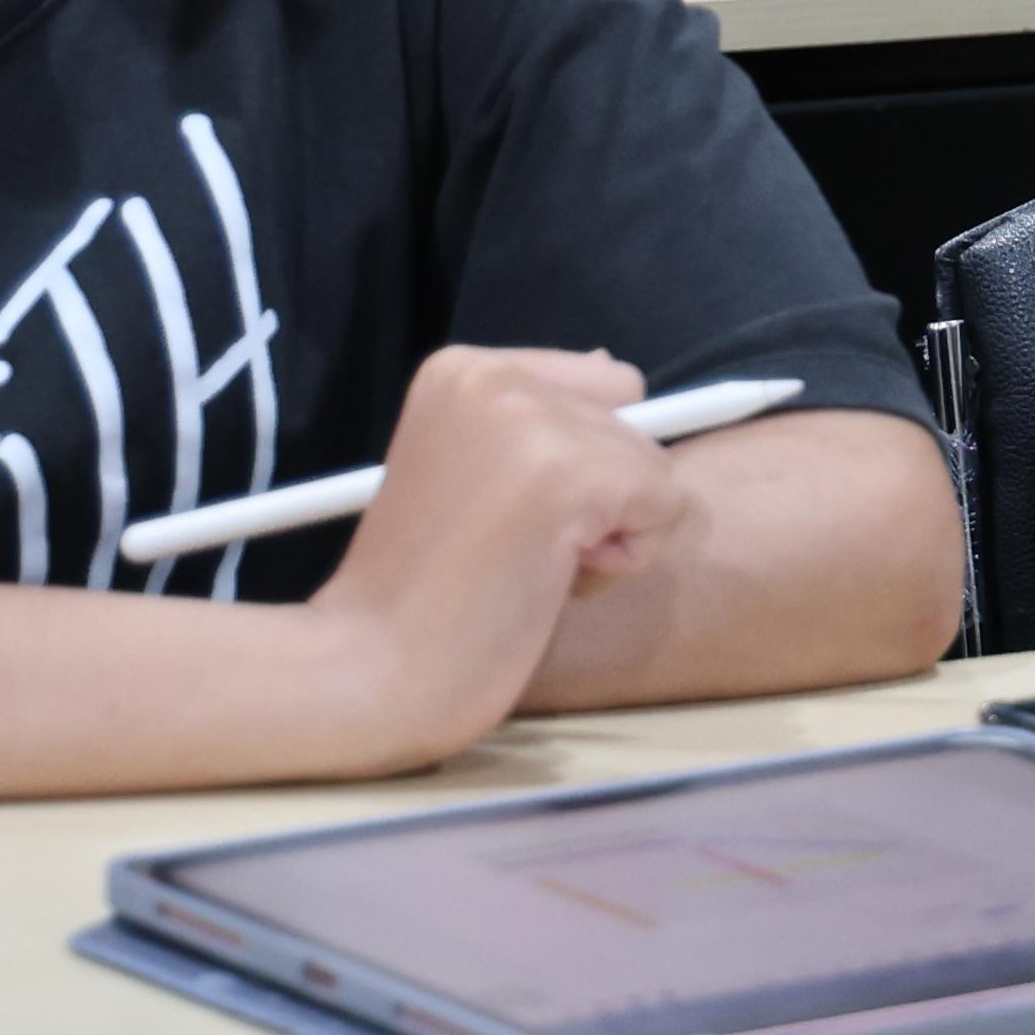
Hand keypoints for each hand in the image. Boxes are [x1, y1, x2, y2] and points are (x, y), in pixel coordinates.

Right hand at [303, 344, 685, 768]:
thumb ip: (539, 425)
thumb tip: (616, 370)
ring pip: (654, 467)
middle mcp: (498, 376)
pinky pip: (665, 506)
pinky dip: (627, 560)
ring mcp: (532, 421)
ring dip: (612, 534)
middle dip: (599, 494)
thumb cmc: (420, 593)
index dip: (579, 456)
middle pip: (632, 425)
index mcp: (463, 369)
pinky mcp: (568, 476)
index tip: (505, 508)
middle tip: (512, 546)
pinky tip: (550, 578)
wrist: (369, 665)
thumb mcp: (469, 472)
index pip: (599, 382)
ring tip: (525, 565)